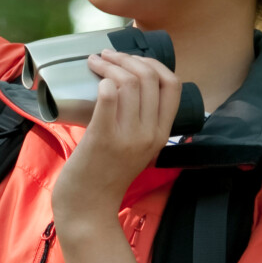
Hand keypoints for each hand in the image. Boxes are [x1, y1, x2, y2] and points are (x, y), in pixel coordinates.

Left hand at [51, 50, 181, 219]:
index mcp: (161, 134)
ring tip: (95, 61)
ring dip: (110, 64)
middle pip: (149, 78)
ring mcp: (128, 136)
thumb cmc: (106, 175)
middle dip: (126, 58)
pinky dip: (104, 81)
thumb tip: (127, 86)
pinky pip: (109, 97)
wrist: (88, 207)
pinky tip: (97, 79)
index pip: (173, 86)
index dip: (154, 64)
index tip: (133, 59)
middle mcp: (149, 134)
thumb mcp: (137, 148)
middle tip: (106, 55)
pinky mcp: (103, 138)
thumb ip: (140, 124)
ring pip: (129, 82)